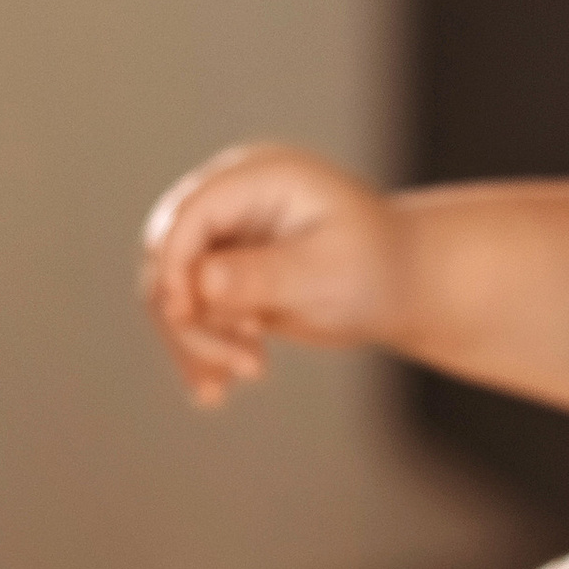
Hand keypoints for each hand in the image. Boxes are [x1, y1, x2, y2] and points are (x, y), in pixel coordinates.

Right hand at [140, 143, 408, 407]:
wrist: (400, 283)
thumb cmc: (376, 268)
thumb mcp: (327, 273)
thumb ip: (264, 274)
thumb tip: (201, 279)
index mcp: (258, 176)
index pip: (192, 213)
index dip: (177, 263)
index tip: (187, 316)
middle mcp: (231, 199)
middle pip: (168, 252)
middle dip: (191, 315)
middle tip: (245, 367)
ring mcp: (223, 235)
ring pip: (171, 289)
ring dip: (197, 340)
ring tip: (244, 378)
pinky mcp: (221, 272)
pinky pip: (187, 311)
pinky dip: (199, 349)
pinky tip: (215, 392)